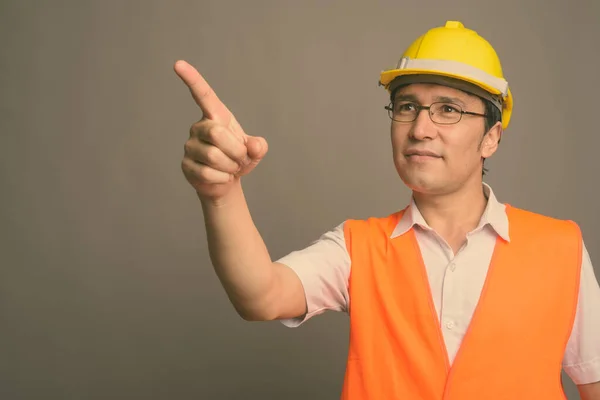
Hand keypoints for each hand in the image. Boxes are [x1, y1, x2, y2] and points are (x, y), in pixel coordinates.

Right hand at [174, 60, 268, 201]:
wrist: (227, 181)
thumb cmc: (239, 158)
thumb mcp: (254, 151)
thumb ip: (259, 146)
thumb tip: (253, 146)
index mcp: (216, 116)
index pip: (203, 95)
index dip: (191, 79)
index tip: (177, 64)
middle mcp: (199, 127)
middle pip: (216, 134)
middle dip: (236, 150)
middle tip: (240, 159)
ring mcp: (190, 146)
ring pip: (213, 156)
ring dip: (230, 166)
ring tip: (231, 168)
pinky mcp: (186, 165)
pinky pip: (207, 173)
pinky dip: (223, 179)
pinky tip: (222, 177)